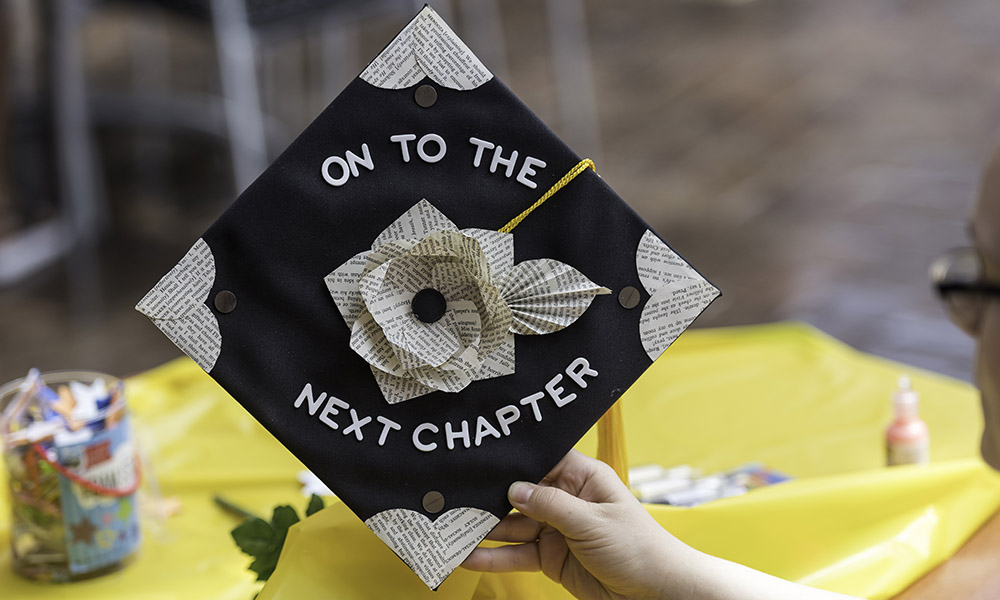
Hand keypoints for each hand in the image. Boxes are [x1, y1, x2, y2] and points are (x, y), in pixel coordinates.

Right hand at [462, 450, 860, 599]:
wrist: (657, 594)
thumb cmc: (640, 549)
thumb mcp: (594, 522)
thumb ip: (550, 505)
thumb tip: (513, 489)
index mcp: (582, 477)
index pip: (541, 458)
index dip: (513, 457)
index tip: (480, 454)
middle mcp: (564, 499)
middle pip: (519, 492)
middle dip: (488, 495)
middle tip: (452, 491)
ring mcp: (554, 529)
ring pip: (511, 525)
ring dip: (483, 528)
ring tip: (450, 525)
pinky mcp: (549, 557)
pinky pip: (515, 554)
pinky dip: (493, 557)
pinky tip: (468, 556)